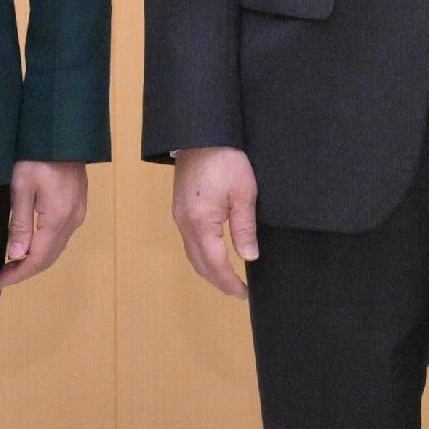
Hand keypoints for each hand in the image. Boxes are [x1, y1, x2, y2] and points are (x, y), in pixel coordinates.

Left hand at [0, 160, 87, 287]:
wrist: (63, 131)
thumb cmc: (37, 156)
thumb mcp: (21, 187)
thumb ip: (19, 223)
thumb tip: (16, 256)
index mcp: (57, 219)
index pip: (38, 258)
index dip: (18, 274)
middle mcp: (72, 221)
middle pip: (49, 257)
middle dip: (25, 271)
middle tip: (1, 277)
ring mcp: (78, 214)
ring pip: (57, 248)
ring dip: (35, 260)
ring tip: (11, 265)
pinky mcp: (78, 206)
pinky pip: (61, 236)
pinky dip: (45, 248)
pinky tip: (30, 246)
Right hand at [172, 147, 262, 298]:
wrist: (200, 134)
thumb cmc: (225, 160)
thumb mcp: (243, 194)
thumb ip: (244, 228)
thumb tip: (249, 257)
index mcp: (201, 222)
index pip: (215, 263)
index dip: (229, 281)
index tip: (244, 294)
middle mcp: (185, 223)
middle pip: (199, 263)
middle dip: (218, 281)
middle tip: (237, 292)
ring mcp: (179, 216)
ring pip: (191, 254)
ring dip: (208, 270)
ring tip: (226, 279)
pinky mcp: (179, 208)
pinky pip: (188, 241)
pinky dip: (201, 255)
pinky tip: (212, 255)